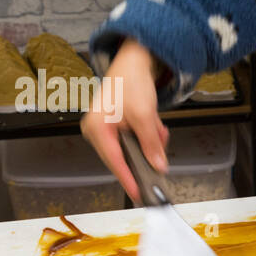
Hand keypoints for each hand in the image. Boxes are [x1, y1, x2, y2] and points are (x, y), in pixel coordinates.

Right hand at [81, 40, 168, 202]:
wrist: (132, 62)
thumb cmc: (130, 81)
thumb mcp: (145, 115)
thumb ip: (151, 143)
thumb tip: (158, 166)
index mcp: (97, 128)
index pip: (114, 161)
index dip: (128, 179)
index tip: (139, 193)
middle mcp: (96, 131)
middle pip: (124, 157)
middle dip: (145, 151)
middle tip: (159, 140)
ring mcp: (104, 130)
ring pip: (132, 150)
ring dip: (148, 142)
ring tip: (156, 127)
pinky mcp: (114, 128)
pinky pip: (133, 141)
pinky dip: (146, 136)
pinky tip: (153, 125)